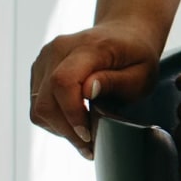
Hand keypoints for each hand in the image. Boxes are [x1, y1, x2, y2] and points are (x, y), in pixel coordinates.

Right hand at [28, 20, 162, 157]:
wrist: (125, 32)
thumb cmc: (137, 56)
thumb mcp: (142, 73)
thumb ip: (115, 82)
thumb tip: (87, 90)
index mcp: (89, 46)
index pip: (63, 82)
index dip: (71, 113)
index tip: (88, 134)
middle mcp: (59, 49)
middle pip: (46, 100)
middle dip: (66, 130)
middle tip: (89, 147)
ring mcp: (45, 57)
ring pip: (38, 106)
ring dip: (60, 127)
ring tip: (85, 135)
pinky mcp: (39, 69)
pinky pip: (38, 103)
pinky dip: (55, 119)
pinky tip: (76, 121)